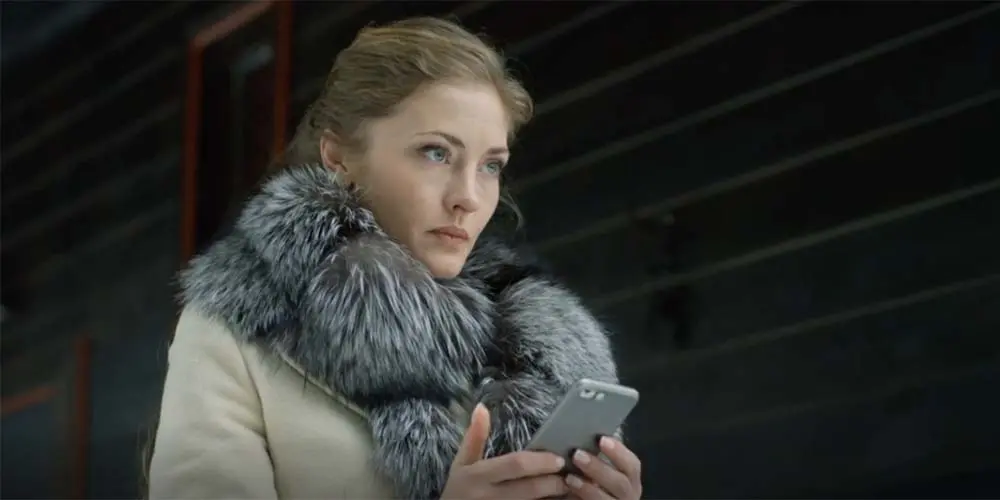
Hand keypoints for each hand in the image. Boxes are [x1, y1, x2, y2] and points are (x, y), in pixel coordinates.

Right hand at [441, 404, 569, 498]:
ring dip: (555, 498)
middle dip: (554, 483)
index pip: (515, 465)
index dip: (541, 461)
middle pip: (530, 489)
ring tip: (571, 489)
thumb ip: (474, 437)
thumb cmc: (458, 490)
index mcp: (478, 476)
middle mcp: (490, 497)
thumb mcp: (461, 464)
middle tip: (570, 476)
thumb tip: (482, 407)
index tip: (559, 458)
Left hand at [565, 436, 641, 498]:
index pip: (632, 465)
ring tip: (569, 477)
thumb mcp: (601, 468)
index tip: (601, 439)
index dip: (619, 452)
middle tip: (577, 455)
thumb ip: (597, 456)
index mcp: (630, 480)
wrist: (589, 497)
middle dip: (599, 469)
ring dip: (588, 489)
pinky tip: (566, 494)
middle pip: (620, 484)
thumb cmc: (594, 480)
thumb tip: (584, 435)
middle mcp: (628, 495)